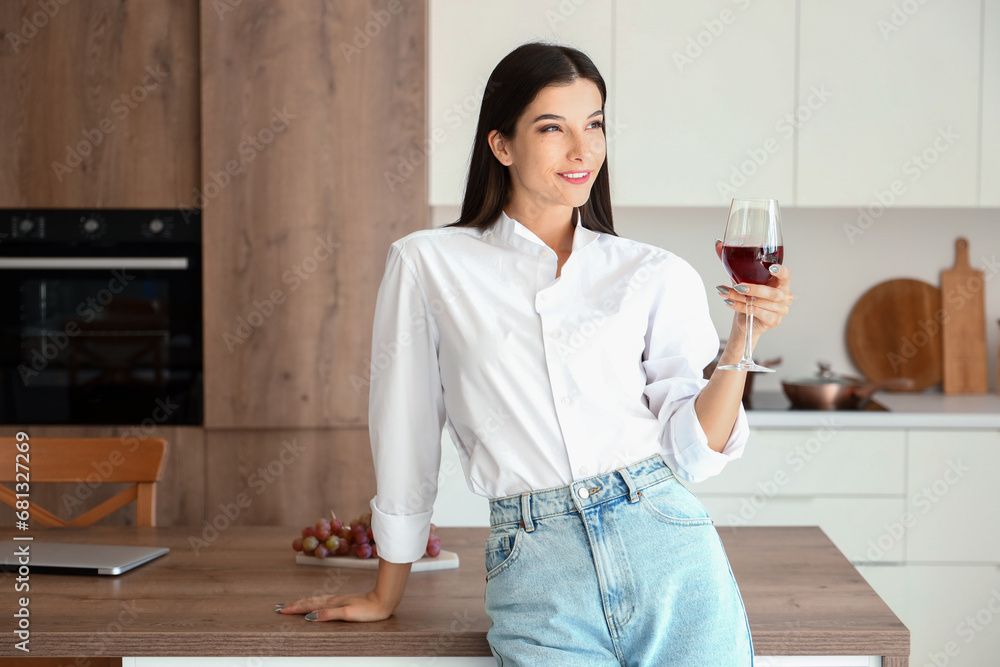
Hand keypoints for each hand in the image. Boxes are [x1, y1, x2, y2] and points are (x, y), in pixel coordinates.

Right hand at [277, 589, 393, 621]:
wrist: (383, 601)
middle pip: (309, 602)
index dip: (295, 608)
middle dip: (294, 605)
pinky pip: (323, 601)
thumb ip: (328, 614)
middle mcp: (333, 600)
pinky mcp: (344, 601)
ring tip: (292, 604)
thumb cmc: (368, 610)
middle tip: (280, 607)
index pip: (309, 606)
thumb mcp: (347, 614)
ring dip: (302, 602)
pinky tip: (315, 604)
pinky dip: (314, 602)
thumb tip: (310, 617)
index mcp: (332, 603)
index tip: (281, 610)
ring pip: (316, 600)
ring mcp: (338, 600)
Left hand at [714, 239, 792, 344]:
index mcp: (780, 283)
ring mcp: (781, 310)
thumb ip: (731, 263)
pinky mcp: (773, 321)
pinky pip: (758, 313)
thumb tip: (718, 244)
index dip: (781, 272)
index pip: (786, 275)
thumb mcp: (740, 278)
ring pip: (762, 303)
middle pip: (773, 293)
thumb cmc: (747, 297)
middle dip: (754, 289)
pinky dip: (741, 307)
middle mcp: (785, 296)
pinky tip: (730, 303)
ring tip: (726, 294)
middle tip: (738, 286)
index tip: (771, 268)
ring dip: (741, 298)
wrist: (746, 320)